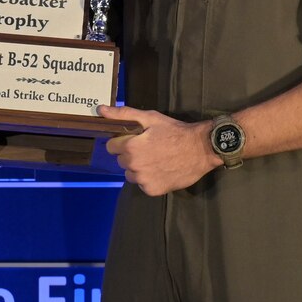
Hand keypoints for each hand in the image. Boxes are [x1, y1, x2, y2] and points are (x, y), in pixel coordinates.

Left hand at [100, 105, 215, 196]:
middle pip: (121, 161)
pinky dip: (150, 179)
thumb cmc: (175, 131)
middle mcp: (134, 166)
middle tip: (149, 148)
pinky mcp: (153, 190)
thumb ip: (124, 114)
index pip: (111, 147)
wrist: (201, 149)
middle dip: (130, 154)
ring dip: (139, 168)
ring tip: (156, 159)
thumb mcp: (150, 118)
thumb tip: (101, 110)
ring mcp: (143, 180)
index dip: (122, 141)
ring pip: (131, 174)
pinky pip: (143, 184)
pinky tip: (161, 170)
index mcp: (130, 147)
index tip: (136, 139)